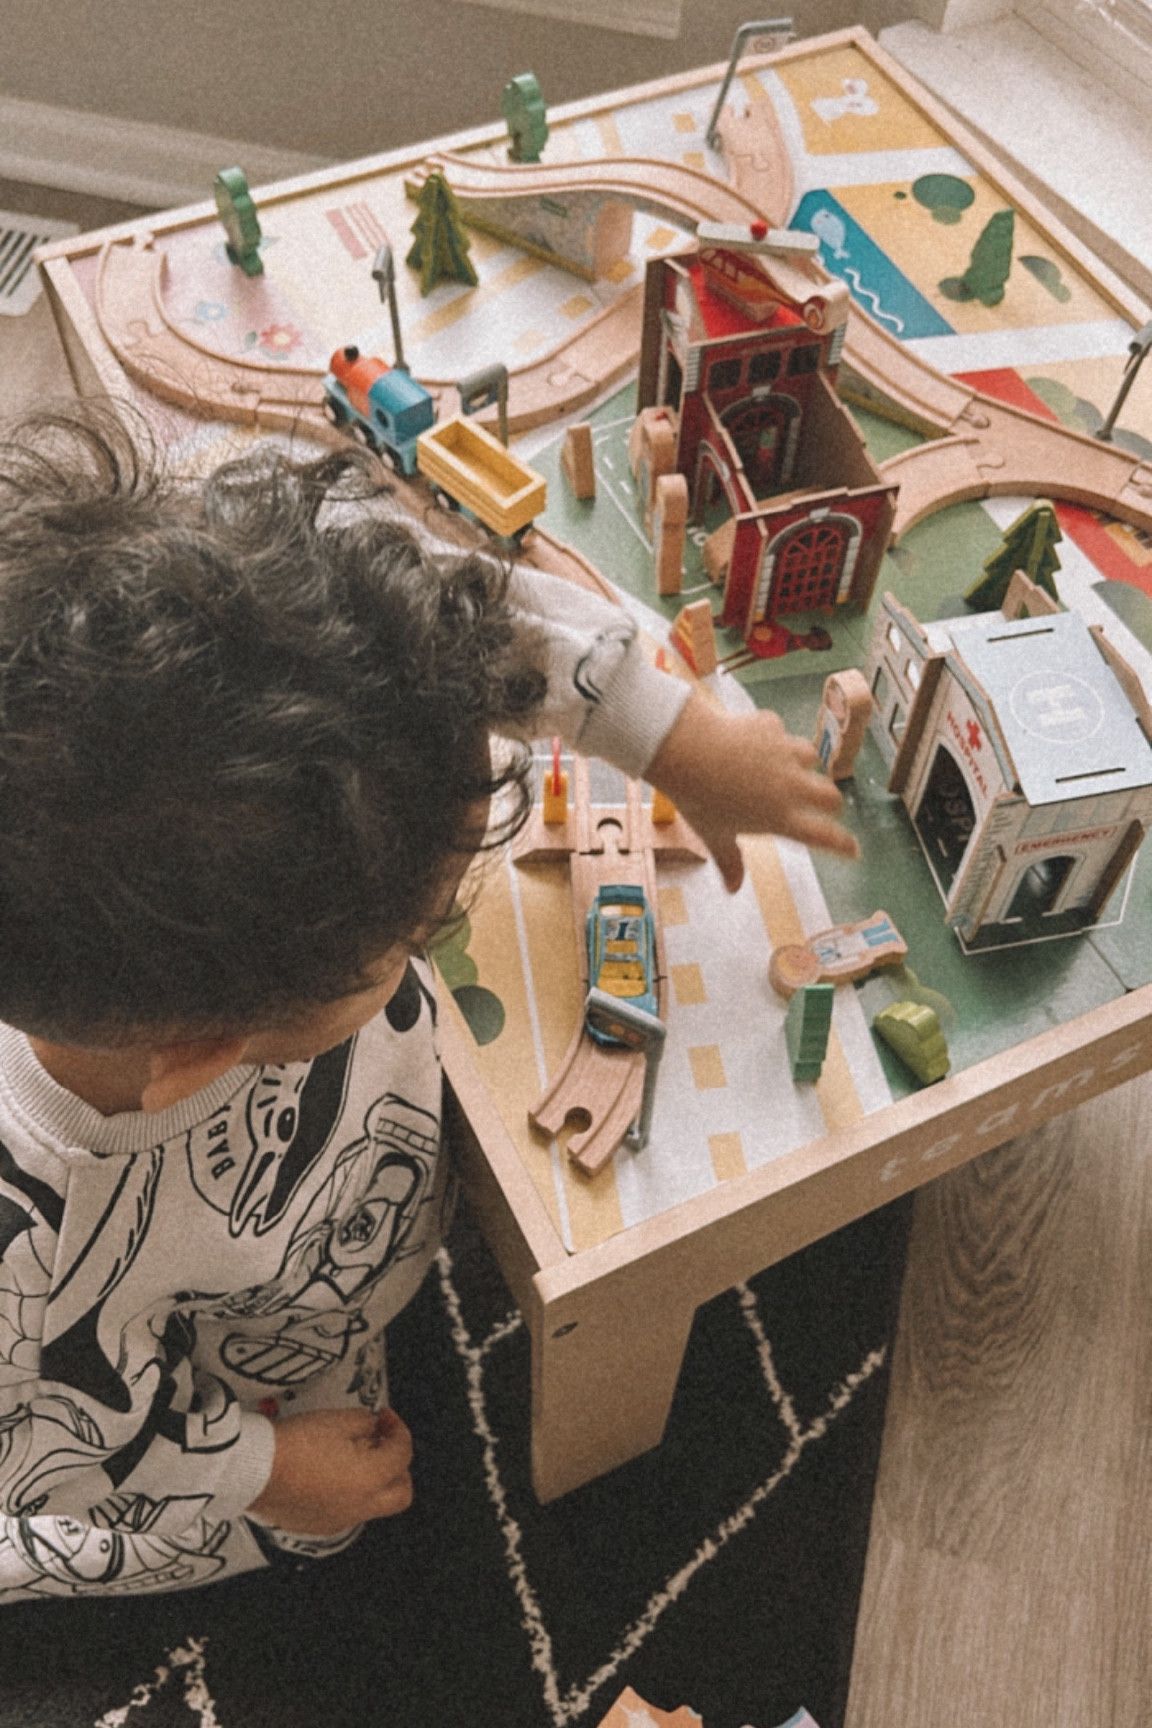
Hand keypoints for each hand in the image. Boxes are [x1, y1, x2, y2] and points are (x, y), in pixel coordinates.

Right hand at [246, 1407, 412, 1535]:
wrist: (253, 1470)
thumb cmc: (294, 1444)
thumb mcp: (336, 1420)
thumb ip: (364, 1422)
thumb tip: (372, 1426)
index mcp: (371, 1478)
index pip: (402, 1454)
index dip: (398, 1429)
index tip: (384, 1416)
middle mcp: (360, 1506)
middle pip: (401, 1493)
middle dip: (399, 1467)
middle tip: (384, 1444)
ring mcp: (339, 1520)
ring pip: (374, 1505)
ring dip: (375, 1481)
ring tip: (355, 1455)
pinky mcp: (317, 1525)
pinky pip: (347, 1511)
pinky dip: (350, 1493)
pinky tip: (332, 1473)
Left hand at [645, 692, 858, 891]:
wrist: (687, 749)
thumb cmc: (698, 799)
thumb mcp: (713, 836)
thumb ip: (729, 861)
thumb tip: (734, 888)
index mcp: (781, 818)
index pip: (824, 836)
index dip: (843, 845)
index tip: (854, 849)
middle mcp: (791, 785)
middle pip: (831, 796)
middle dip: (829, 803)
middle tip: (820, 807)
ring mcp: (784, 752)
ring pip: (812, 757)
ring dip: (806, 766)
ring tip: (791, 770)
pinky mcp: (771, 726)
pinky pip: (780, 733)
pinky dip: (773, 739)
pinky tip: (757, 741)